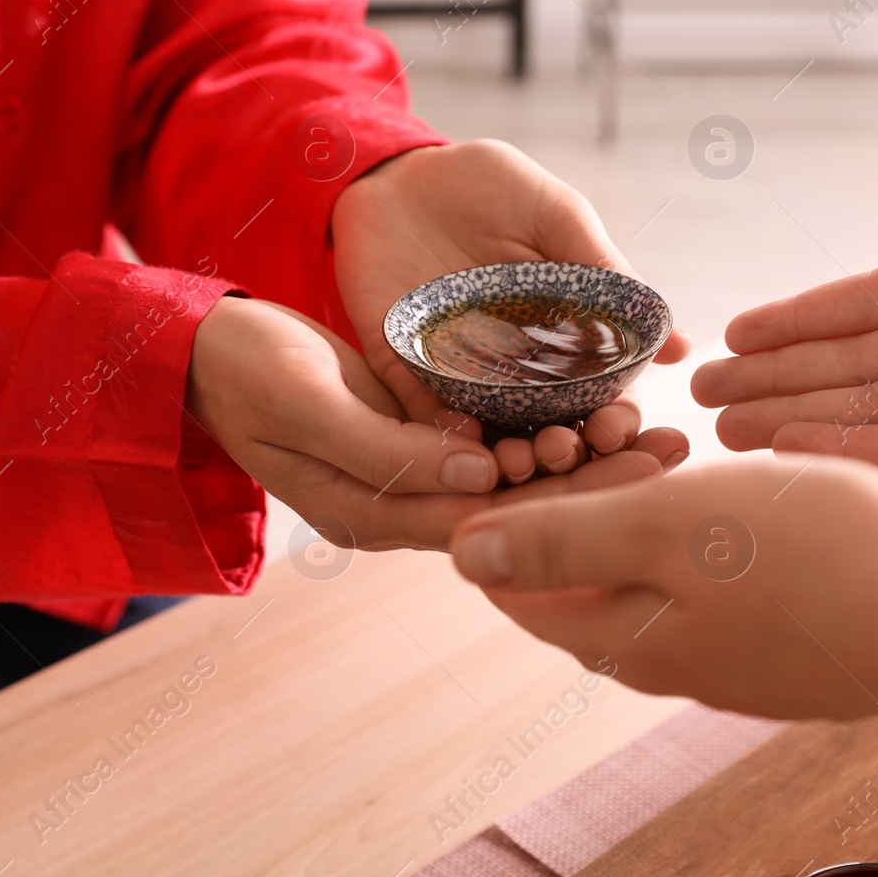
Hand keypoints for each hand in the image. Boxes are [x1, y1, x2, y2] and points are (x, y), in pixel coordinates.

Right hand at [186, 296, 670, 550]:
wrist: (204, 353)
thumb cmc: (246, 373)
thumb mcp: (309, 404)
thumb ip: (388, 447)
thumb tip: (478, 475)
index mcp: (372, 515)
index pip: (488, 523)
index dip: (568, 501)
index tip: (640, 472)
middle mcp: (401, 507)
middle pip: (516, 507)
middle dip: (593, 481)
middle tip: (673, 449)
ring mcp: (410, 474)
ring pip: (513, 477)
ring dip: (580, 455)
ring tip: (655, 426)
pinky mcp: (417, 438)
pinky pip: (493, 443)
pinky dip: (544, 427)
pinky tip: (599, 402)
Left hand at [333, 140, 691, 482]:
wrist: (394, 170)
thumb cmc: (485, 186)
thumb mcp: (556, 215)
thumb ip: (605, 272)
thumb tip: (675, 341)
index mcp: (563, 338)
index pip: (600, 398)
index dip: (614, 422)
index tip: (617, 428)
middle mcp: (516, 369)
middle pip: (550, 430)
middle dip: (564, 453)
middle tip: (565, 450)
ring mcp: (460, 374)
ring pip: (492, 437)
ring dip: (506, 459)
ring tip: (516, 462)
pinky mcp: (404, 368)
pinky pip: (422, 413)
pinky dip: (440, 433)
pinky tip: (456, 441)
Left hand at [450, 453, 877, 806]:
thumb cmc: (819, 557)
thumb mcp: (669, 526)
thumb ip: (562, 540)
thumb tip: (461, 555)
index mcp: (624, 639)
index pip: (519, 587)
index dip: (510, 513)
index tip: (537, 447)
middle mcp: (669, 661)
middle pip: (584, 579)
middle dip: (579, 501)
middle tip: (609, 430)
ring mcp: (733, 657)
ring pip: (652, 575)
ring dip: (643, 509)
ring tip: (668, 442)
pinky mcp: (787, 640)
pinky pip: (713, 580)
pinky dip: (702, 529)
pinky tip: (734, 483)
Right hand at [692, 120, 877, 474]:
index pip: (861, 305)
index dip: (796, 320)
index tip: (734, 332)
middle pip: (848, 365)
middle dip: (773, 380)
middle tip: (702, 394)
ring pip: (867, 410)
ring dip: (794, 419)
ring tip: (722, 429)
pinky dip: (853, 450)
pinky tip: (792, 449)